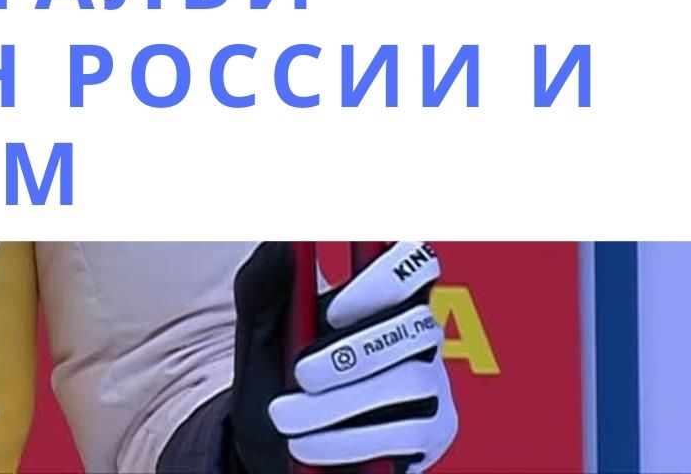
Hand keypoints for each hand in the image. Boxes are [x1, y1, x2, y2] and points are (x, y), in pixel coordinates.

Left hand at [227, 241, 457, 472]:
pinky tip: (309, 445)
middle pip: (416, 327)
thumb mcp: (258, 329)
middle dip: (350, 355)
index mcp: (379, 298)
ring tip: (287, 417)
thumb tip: (285, 245)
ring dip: (338, 404)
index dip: (386, 279)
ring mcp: (431, 384)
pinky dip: (349, 441)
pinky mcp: (431, 432)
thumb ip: (265, 282)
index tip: (333, 312)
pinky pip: (409, 433)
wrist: (265, 445)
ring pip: (410, 381)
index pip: (416, 263)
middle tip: (299, 375)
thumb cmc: (271, 377)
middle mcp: (415, 336)